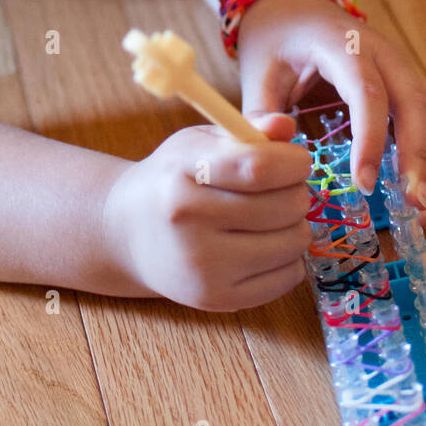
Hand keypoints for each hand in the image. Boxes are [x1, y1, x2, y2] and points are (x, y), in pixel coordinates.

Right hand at [102, 116, 312, 310]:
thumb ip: (247, 132)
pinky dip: (289, 259)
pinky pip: (288, 277)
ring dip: (295, 225)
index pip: (260, 167)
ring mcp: (204, 268)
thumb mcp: (200, 143)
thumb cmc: (173, 179)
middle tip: (282, 189)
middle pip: (285, 206)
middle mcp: (190, 224)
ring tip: (271, 217)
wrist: (128, 233)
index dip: (293, 162)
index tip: (297, 161)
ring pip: (294, 242)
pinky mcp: (218, 299)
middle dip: (296, 191)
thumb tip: (285, 126)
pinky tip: (264, 245)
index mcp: (183, 175)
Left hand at [236, 0, 425, 228]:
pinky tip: (423, 193)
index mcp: (343, 44)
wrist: (293, 9)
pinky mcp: (402, 85)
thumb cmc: (276, 42)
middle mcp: (382, 53)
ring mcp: (398, 67)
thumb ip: (261, 112)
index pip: (368, 92)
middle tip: (414, 205)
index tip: (364, 184)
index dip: (371, 139)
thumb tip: (275, 145)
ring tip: (424, 211)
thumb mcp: (257, 72)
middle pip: (414, 103)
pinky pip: (423, 120)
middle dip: (418, 157)